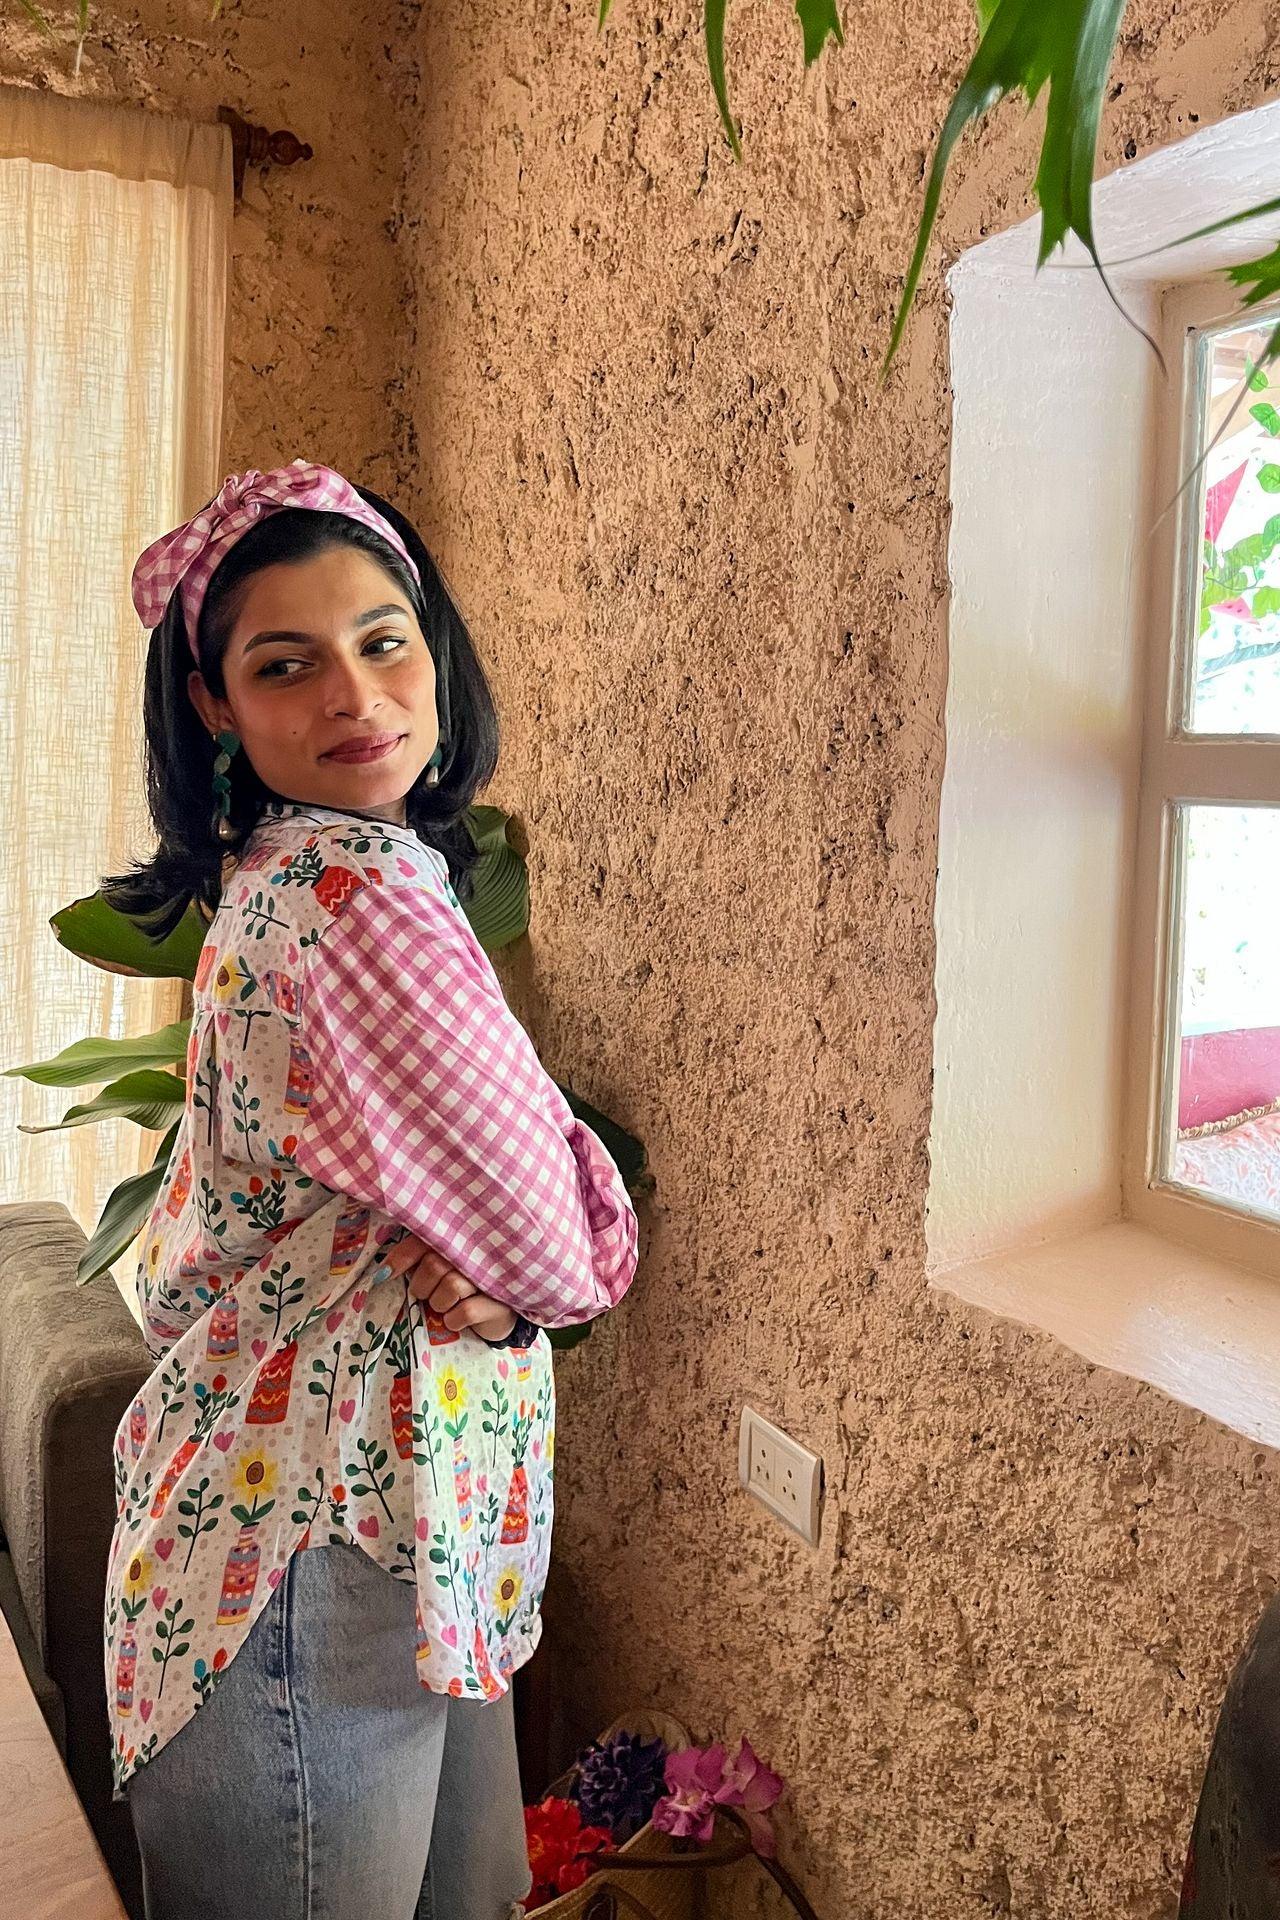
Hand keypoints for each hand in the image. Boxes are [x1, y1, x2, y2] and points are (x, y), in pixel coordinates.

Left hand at [370, 1234, 516, 1342]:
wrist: (497, 1314)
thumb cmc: (462, 1288)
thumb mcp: (440, 1271)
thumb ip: (418, 1263)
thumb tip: (383, 1273)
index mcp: (458, 1240)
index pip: (422, 1241)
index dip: (401, 1258)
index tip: (385, 1275)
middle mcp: (477, 1252)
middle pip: (434, 1265)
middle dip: (423, 1286)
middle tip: (428, 1294)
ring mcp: (491, 1276)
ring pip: (451, 1287)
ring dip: (440, 1304)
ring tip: (447, 1305)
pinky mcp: (500, 1303)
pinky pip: (465, 1311)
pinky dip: (455, 1320)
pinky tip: (459, 1319)